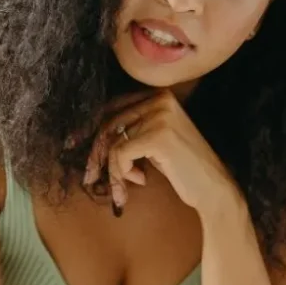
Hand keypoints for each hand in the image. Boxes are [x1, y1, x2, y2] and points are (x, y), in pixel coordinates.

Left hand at [82, 90, 237, 217]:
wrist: (214, 189)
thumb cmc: (184, 169)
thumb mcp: (155, 141)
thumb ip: (131, 130)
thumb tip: (90, 135)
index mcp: (159, 96)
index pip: (113, 107)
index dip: (90, 129)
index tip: (72, 145)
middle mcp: (159, 100)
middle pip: (108, 123)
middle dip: (95, 154)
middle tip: (90, 178)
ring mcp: (160, 116)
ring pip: (112, 142)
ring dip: (113, 171)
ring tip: (123, 188)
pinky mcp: (158, 137)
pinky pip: (120, 155)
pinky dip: (122, 174)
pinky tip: (142, 181)